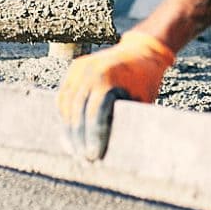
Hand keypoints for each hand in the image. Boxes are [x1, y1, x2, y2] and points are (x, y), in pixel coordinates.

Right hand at [57, 31, 175, 160]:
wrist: (142, 49)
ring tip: (74, 151)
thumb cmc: (146, 80)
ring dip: (69, 130)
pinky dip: (65, 115)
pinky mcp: (74, 69)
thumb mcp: (141, 100)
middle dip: (78, 139)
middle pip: (77, 112)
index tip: (94, 156)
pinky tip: (69, 134)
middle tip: (82, 160)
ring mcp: (79, 68)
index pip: (94, 114)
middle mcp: (89, 72)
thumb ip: (126, 119)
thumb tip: (115, 151)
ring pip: (66, 105)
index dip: (93, 137)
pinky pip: (64, 96)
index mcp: (108, 78)